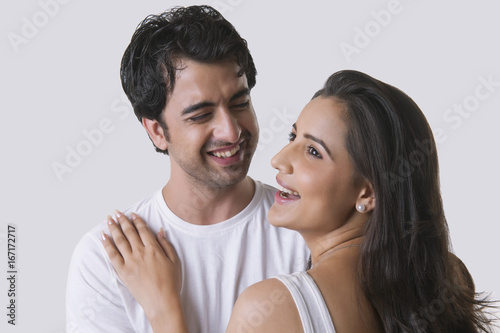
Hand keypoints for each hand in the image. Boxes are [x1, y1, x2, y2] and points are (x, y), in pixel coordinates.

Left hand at [101, 211, 186, 330]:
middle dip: (122, 220)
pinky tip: (103, 237)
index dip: (136, 220)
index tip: (132, 214)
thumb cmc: (171, 283)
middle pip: (129, 232)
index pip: (143, 230)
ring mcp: (130, 262)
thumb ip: (166, 244)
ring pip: (119, 241)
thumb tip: (160, 231)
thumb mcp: (174, 261)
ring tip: (108, 220)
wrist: (161, 302)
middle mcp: (140, 252)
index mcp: (154, 249)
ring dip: (113, 228)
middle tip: (116, 213)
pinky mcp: (123, 272)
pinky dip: (107, 245)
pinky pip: (112, 255)